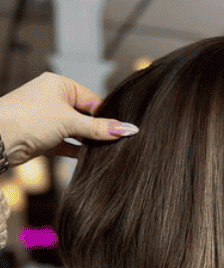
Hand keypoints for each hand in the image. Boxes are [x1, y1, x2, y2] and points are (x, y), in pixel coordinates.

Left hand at [0, 72, 136, 164]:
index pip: (93, 100)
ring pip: (76, 130)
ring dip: (87, 140)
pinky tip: (88, 156)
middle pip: (86, 115)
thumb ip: (99, 128)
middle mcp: (52, 99)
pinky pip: (67, 142)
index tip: (121, 130)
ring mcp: (47, 118)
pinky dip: (77, 149)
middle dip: (97, 130)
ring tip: (102, 149)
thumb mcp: (69, 122)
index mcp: (59, 85)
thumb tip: (125, 129)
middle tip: (113, 142)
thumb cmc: (25, 119)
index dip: (107, 116)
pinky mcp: (43, 136)